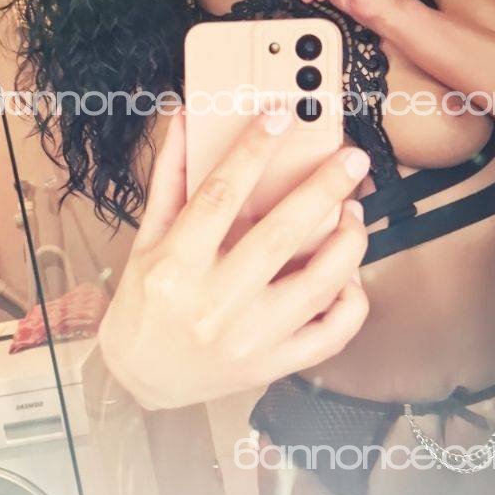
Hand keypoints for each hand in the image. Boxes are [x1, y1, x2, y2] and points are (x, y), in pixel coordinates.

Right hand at [97, 108, 370, 409]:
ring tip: (353, 211)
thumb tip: (187, 120)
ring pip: (317, 285)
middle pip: (280, 236)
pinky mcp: (272, 365)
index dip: (252, 151)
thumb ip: (171, 179)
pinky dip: (351, 299)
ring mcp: (247, 339)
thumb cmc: (144, 302)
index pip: (218, 196)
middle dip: (324, 189)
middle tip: (352, 159)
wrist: (141, 377)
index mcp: (175, 266)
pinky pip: (331, 333)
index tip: (280, 117)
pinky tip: (348, 273)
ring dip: (347, 241)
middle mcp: (212, 304)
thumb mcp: (147, 239)